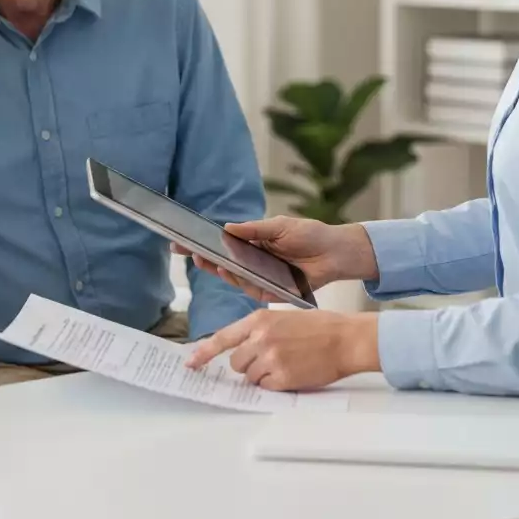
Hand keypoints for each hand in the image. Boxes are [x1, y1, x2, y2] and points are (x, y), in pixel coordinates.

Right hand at [172, 216, 378, 301]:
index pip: (223, 246)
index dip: (203, 244)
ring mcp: (262, 278)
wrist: (336, 251)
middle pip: (224, 264)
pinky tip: (230, 271)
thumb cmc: (310, 234)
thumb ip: (254, 229)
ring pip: (235, 278)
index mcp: (254, 245)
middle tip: (187, 252)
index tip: (182, 240)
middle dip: (204, 259)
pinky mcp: (273, 292)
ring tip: (206, 259)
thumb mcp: (279, 226)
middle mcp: (254, 263)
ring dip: (219, 270)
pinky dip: (240, 281)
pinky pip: (252, 289)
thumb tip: (226, 228)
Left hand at [185, 309, 380, 390]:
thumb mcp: (283, 317)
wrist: (345, 339)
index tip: (190, 364)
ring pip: (250, 377)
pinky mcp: (283, 378)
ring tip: (286, 363)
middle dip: (248, 365)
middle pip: (235, 363)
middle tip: (270, 359)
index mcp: (259, 320)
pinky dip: (276, 384)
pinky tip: (293, 372)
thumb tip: (241, 349)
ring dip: (263, 375)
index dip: (204, 353)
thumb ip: (259, 330)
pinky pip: (267, 387)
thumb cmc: (319, 327)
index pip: (222, 338)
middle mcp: (260, 338)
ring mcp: (270, 359)